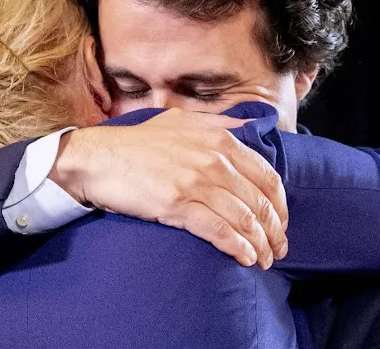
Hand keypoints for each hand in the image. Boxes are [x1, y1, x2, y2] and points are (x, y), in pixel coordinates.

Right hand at [49, 108, 287, 269]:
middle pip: (260, 202)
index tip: (281, 221)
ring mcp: (196, 183)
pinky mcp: (177, 205)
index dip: (280, 204)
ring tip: (265, 260)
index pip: (267, 176)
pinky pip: (218, 231)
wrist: (98, 157)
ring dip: (260, 244)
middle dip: (275, 230)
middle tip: (279, 249)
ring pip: (243, 219)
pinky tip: (246, 258)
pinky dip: (237, 247)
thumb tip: (247, 127)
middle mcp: (214, 160)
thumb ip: (218, 123)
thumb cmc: (139, 142)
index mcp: (220, 140)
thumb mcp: (182, 120)